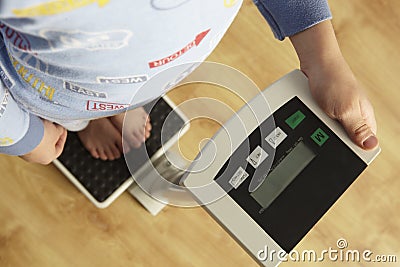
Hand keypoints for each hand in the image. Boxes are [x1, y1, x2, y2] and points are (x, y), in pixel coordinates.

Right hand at [20, 119, 66, 164]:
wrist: (20, 133)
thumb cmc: (40, 136)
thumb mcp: (56, 131)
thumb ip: (60, 131)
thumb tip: (59, 129)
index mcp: (48, 158)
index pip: (59, 149)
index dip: (62, 137)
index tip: (62, 129)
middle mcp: (35, 158)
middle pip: (46, 145)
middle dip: (50, 134)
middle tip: (52, 125)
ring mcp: (24, 152)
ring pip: (35, 141)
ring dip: (39, 131)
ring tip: (41, 122)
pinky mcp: (16, 145)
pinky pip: (26, 138)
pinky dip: (30, 131)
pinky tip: (31, 124)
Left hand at [290, 20, 377, 149]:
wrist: (315, 64)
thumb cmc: (332, 80)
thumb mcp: (345, 109)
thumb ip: (356, 128)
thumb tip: (371, 145)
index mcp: (365, 119)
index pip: (365, 145)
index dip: (352, 152)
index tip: (338, 152)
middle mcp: (355, 117)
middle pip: (345, 141)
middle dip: (331, 139)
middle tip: (325, 129)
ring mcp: (340, 113)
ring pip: (329, 132)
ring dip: (320, 129)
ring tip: (318, 118)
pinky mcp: (327, 110)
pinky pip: (320, 123)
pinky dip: (314, 121)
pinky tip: (310, 115)